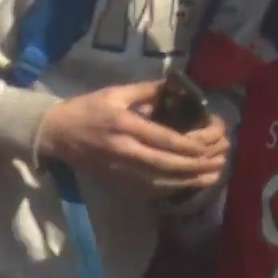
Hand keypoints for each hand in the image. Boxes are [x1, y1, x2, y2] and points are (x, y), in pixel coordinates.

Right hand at [37, 82, 229, 192]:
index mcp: (125, 125)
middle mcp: (125, 151)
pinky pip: (152, 189)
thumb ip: (146, 90)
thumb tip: (177, 88)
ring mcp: (122, 170)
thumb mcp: (113, 93)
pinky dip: (175, 188)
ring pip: (164, 181)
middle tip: (222, 158)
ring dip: (193, 179)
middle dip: (199, 163)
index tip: (213, 141)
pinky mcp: (119, 182)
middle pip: (170, 164)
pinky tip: (190, 184)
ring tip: (215, 173)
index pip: (166, 139)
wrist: (55, 134)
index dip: (193, 143)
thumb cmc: (85, 109)